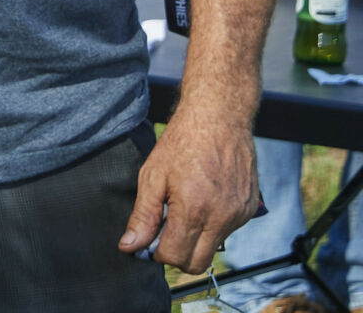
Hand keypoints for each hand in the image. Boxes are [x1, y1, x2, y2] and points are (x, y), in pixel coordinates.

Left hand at [117, 108, 258, 271]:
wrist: (219, 118)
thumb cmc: (182, 142)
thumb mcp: (152, 176)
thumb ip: (142, 216)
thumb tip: (129, 246)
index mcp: (195, 211)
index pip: (176, 257)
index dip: (158, 253)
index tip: (150, 239)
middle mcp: (222, 218)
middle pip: (198, 263)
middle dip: (177, 254)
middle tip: (164, 230)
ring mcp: (240, 215)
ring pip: (214, 248)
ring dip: (196, 238)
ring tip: (184, 207)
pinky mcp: (250, 210)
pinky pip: (228, 232)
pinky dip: (212, 225)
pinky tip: (202, 200)